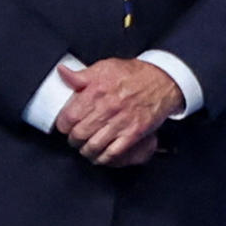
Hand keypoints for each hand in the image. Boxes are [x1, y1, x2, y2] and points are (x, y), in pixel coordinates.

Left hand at [58, 60, 183, 167]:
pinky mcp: (133, 133)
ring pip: (93, 146)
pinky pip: (112, 153)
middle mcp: (107, 108)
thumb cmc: (134, 74)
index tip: (65, 125)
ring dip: (85, 150)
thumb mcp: (105, 67)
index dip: (63, 125)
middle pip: (79, 134)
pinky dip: (103, 158)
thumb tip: (62, 73)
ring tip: (85, 147)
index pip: (69, 117)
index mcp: (96, 91)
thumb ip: (81, 74)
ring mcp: (121, 122)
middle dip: (73, 139)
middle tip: (74, 137)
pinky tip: (99, 155)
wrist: (163, 80)